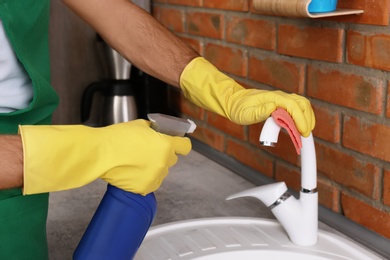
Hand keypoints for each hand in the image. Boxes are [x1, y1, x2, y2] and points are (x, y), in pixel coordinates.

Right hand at [19, 120, 190, 194]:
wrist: (100, 153)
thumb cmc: (118, 137)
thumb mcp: (140, 125)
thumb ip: (154, 131)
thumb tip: (157, 132)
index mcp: (165, 145)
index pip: (185, 147)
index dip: (181, 144)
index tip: (177, 144)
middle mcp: (163, 162)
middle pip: (172, 159)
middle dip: (163, 155)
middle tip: (149, 152)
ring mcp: (155, 176)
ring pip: (162, 172)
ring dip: (154, 167)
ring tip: (137, 163)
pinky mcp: (145, 188)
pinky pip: (152, 183)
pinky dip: (146, 179)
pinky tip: (134, 172)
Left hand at [180, 57, 314, 136]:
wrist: (233, 101)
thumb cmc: (238, 108)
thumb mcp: (246, 113)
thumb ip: (259, 112)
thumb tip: (273, 109)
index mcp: (273, 98)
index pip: (293, 106)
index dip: (300, 119)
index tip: (303, 132)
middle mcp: (279, 96)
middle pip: (302, 103)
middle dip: (307, 118)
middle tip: (305, 135)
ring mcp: (281, 99)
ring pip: (301, 104)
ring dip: (306, 117)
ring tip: (305, 132)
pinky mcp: (280, 103)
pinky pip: (296, 107)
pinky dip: (302, 116)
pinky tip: (300, 127)